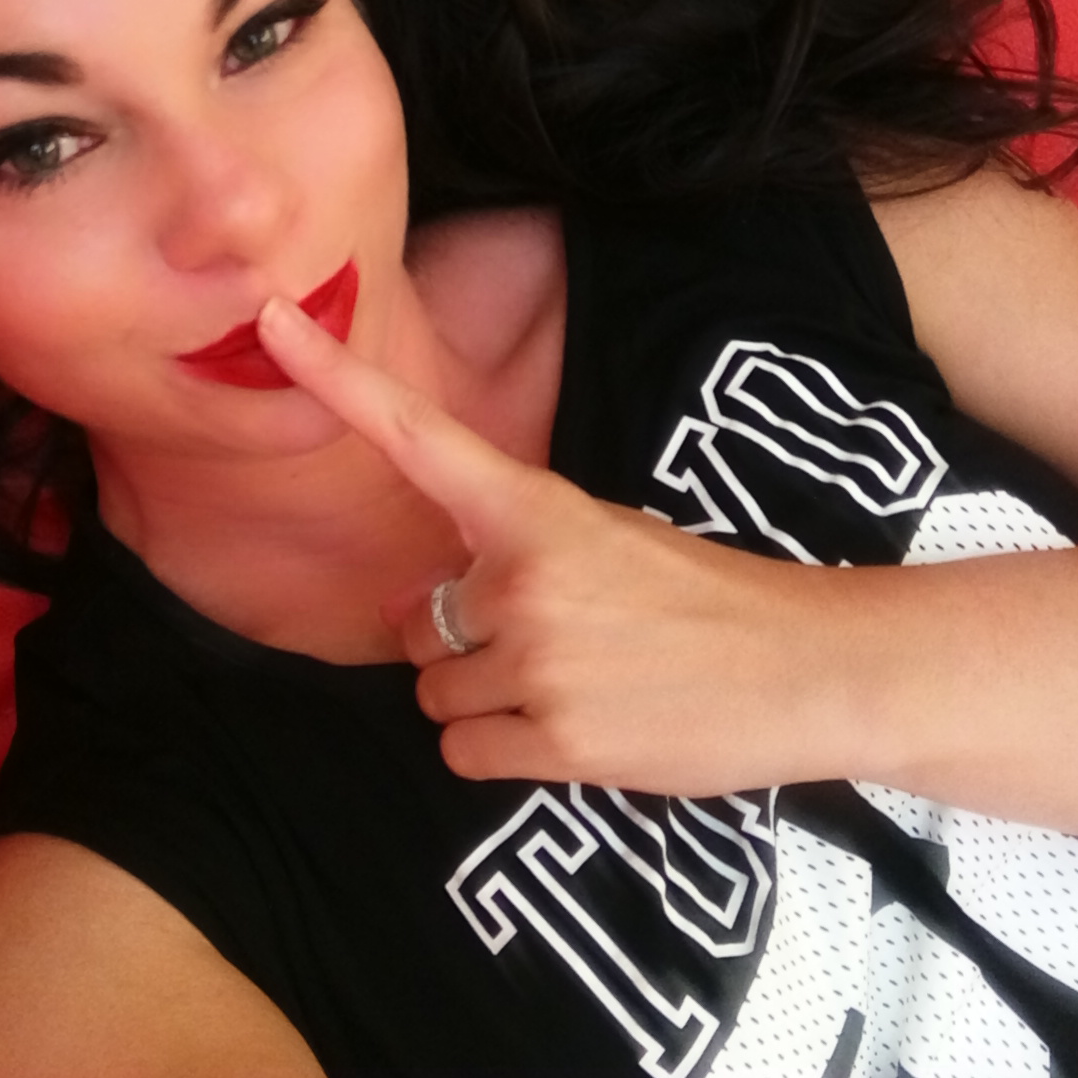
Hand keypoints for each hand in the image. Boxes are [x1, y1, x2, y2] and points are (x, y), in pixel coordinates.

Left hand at [257, 294, 850, 792]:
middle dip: (465, 644)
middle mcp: (523, 579)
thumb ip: (517, 556)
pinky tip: (574, 735)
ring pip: (438, 696)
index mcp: (539, 510)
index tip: (268, 324)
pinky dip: (503, 753)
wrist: (808, 668)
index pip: (416, 435)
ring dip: (489, 704)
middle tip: (562, 646)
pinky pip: (463, 753)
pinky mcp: (556, 739)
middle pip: (421, 624)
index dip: (334, 378)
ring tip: (580, 690)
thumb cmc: (709, 600)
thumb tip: (431, 608)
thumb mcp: (613, 539)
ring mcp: (537, 661)